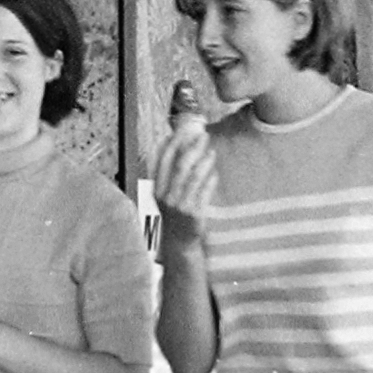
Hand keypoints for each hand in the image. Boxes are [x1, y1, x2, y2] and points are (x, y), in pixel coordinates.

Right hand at [152, 127, 216, 242]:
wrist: (179, 241)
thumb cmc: (175, 213)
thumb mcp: (166, 194)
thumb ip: (170, 174)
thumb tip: (179, 146)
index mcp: (157, 189)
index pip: (163, 160)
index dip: (173, 143)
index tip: (183, 130)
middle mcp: (166, 196)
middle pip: (180, 165)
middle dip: (192, 147)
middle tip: (203, 136)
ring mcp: (180, 205)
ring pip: (193, 176)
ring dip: (204, 161)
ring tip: (211, 151)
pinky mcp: (194, 213)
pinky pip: (205, 191)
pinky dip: (210, 179)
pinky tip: (215, 172)